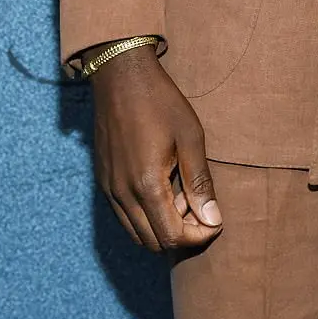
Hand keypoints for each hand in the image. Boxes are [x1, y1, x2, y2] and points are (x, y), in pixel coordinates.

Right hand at [86, 43, 222, 252]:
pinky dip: (145, 216)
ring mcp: (109, 189)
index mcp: (147, 184)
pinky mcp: (103, 181)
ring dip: (162, 227)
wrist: (121, 76)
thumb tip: (212, 219)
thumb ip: (199, 181)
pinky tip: (162, 188)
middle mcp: (123, 194)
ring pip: (136, 233)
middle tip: (199, 206)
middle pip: (153, 242)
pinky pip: (124, 216)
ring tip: (182, 196)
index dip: (197, 236)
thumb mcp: (190, 136)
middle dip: (180, 234)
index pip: (171, 237)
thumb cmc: (161, 101)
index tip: (214, 220)